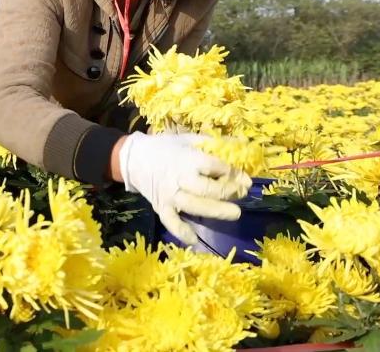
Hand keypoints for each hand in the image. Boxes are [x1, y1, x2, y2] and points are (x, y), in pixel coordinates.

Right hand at [118, 132, 251, 244]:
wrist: (133, 158)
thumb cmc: (166, 147)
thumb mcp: (190, 140)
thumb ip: (215, 144)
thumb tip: (243, 144)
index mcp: (187, 159)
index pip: (215, 167)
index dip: (233, 173)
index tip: (245, 178)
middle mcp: (179, 178)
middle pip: (207, 189)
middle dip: (229, 192)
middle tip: (242, 193)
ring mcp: (169, 195)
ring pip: (194, 206)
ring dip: (216, 211)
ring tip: (235, 213)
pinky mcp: (160, 206)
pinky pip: (170, 222)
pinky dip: (181, 232)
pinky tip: (194, 240)